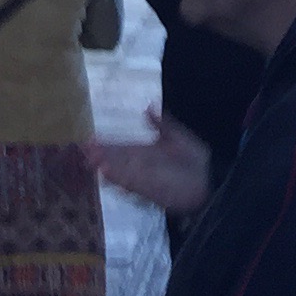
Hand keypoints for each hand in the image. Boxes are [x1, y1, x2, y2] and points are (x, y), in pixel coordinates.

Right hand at [88, 108, 210, 217]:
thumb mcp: (178, 137)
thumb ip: (162, 124)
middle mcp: (143, 166)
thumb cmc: (195, 160)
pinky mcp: (152, 190)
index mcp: (147, 152)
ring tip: (91, 161)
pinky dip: (120, 178)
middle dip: (102, 155)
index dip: (107, 144)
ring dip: (107, 166)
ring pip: (122, 171)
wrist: (211, 182)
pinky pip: (133, 183)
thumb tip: (148, 105)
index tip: (90, 140)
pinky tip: (108, 174)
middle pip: (118, 160)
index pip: (123, 148)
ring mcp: (146, 179)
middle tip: (83, 150)